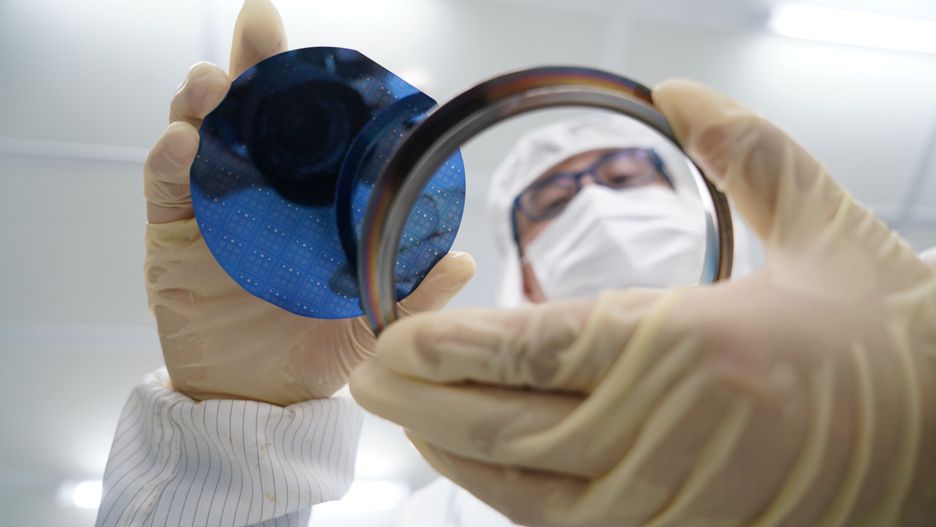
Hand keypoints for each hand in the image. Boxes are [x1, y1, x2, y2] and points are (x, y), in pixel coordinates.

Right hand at [143, 0, 474, 404]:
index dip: (309, 84)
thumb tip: (463, 261)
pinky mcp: (170, 237)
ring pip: (199, 133)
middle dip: (250, 63)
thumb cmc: (314, 350)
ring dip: (202, 100)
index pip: (306, 127)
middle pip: (249, 111)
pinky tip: (183, 143)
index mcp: (307, 198)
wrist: (256, 399)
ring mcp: (210, 208)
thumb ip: (411, 292)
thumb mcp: (369, 321)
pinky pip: (163, 189)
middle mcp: (258, 190)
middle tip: (260, 25)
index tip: (325, 52)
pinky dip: (169, 161)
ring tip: (212, 83)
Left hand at [350, 80, 935, 525]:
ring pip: (518, 489)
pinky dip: (504, 498)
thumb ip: (748, 150)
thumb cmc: (884, 341)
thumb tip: (680, 91)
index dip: (449, 347)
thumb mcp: (827, 227)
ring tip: (405, 416)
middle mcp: (665, 435)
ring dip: (448, 454)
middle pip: (502, 426)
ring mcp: (665, 504)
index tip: (395, 334)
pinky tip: (477, 468)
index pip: (532, 349)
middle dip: (421, 400)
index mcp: (692, 347)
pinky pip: (561, 526)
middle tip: (370, 371)